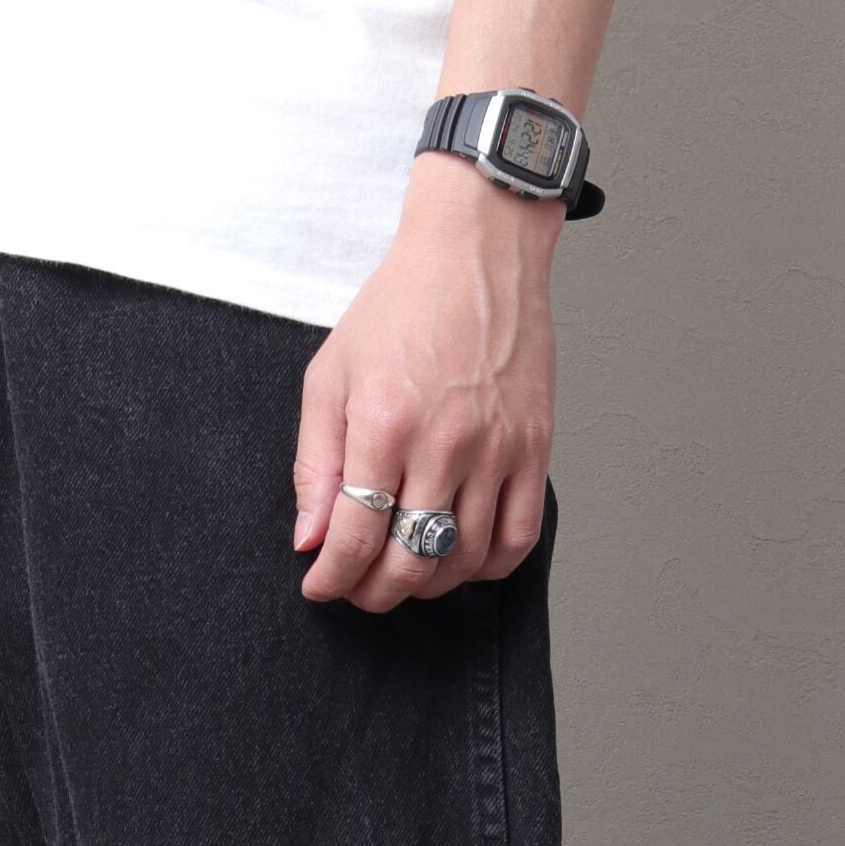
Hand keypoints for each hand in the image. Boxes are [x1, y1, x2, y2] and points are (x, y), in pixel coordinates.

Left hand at [292, 156, 562, 611]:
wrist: (476, 252)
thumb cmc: (399, 307)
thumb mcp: (330, 375)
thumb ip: (315, 464)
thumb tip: (309, 539)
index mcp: (384, 425)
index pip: (355, 538)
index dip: (332, 578)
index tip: (319, 586)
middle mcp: (445, 444)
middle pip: (410, 562)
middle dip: (374, 593)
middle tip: (357, 589)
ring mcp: (498, 449)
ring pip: (463, 560)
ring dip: (426, 584)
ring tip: (403, 570)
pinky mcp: (535, 448)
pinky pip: (517, 539)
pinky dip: (486, 566)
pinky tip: (460, 557)